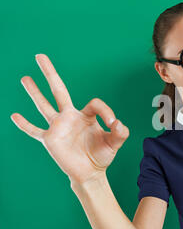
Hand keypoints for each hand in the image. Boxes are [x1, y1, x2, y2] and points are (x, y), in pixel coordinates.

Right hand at [10, 54, 128, 184]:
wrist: (90, 172)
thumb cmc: (102, 156)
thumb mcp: (115, 143)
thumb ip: (121, 132)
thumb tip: (117, 122)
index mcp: (87, 115)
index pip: (95, 103)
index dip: (106, 111)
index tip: (113, 124)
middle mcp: (71, 117)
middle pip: (59, 90)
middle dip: (50, 73)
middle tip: (40, 56)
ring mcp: (58, 127)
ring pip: (44, 106)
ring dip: (34, 92)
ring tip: (25, 78)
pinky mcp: (50, 139)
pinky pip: (34, 130)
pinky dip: (25, 125)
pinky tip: (14, 116)